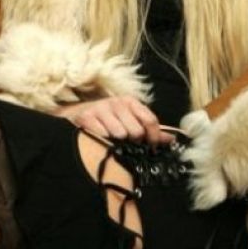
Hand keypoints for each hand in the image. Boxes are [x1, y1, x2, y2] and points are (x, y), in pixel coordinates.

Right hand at [56, 96, 173, 145]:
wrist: (75, 113)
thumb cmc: (106, 118)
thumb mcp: (129, 119)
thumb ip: (150, 129)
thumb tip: (172, 139)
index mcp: (130, 101)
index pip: (150, 120)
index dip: (154, 137)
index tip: (151, 147)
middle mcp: (116, 102)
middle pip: (136, 131)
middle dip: (132, 141)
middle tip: (125, 142)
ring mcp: (101, 108)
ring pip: (120, 134)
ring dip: (116, 142)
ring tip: (110, 139)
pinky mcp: (87, 116)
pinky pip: (102, 135)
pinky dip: (102, 141)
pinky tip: (98, 138)